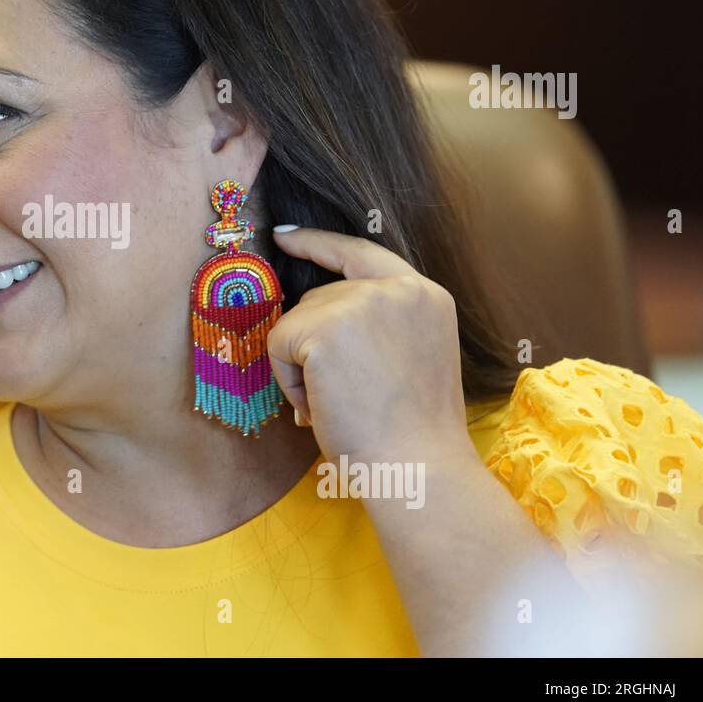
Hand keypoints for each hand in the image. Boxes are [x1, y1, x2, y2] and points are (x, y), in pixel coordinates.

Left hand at [266, 227, 472, 464]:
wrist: (418, 467)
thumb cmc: (413, 433)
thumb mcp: (413, 356)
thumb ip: (378, 325)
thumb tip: (313, 316)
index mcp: (425, 295)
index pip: (361, 252)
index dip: (319, 243)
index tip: (285, 235)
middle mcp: (396, 288)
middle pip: (319, 298)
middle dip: (314, 346)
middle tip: (346, 396)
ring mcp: (360, 303)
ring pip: (295, 323)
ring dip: (302, 368)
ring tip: (340, 403)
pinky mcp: (324, 326)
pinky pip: (277, 345)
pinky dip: (288, 381)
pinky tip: (322, 404)